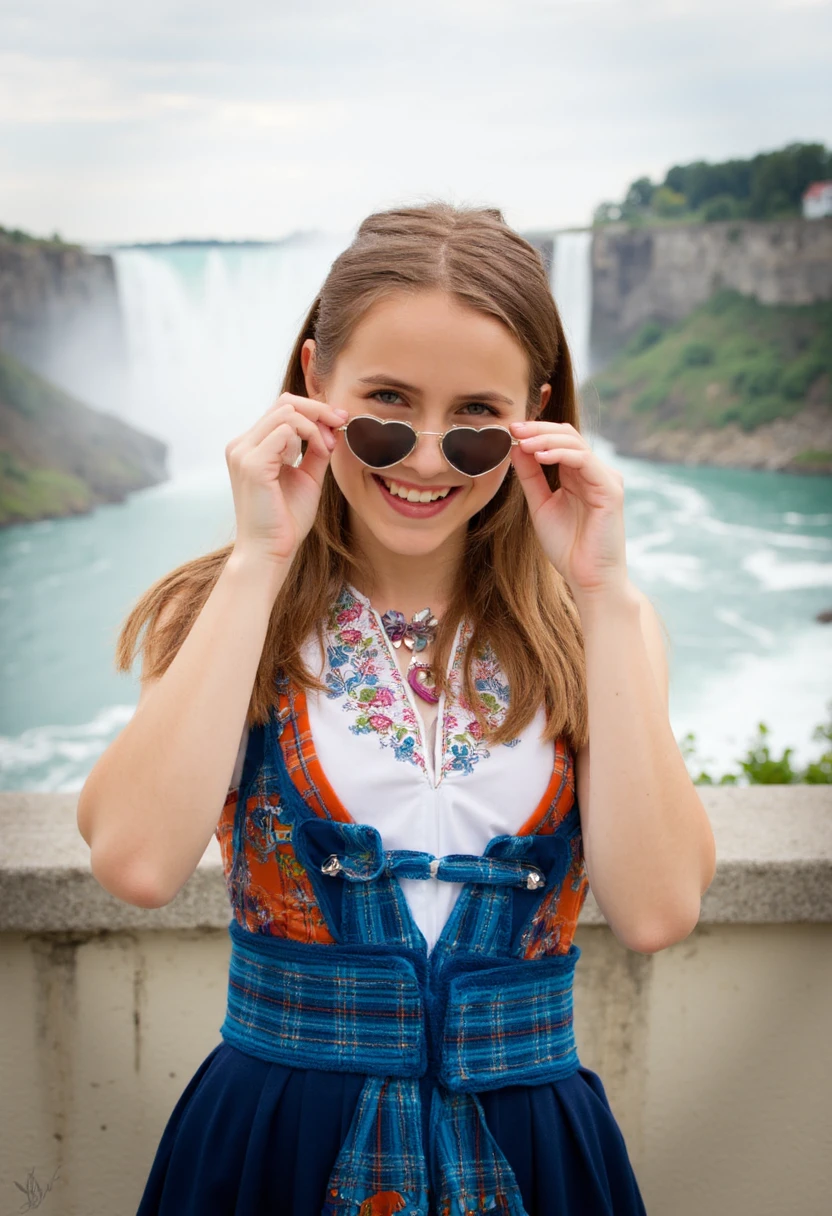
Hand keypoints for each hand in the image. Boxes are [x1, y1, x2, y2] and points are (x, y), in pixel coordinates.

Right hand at [226, 393, 347, 569]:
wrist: (270, 552)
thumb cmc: (285, 520)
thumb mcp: (306, 477)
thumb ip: (314, 451)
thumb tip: (330, 427)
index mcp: (250, 447)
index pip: (282, 408)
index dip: (314, 409)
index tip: (340, 421)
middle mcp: (241, 445)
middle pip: (284, 403)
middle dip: (319, 410)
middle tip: (342, 423)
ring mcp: (243, 453)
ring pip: (286, 412)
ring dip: (315, 426)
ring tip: (328, 447)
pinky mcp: (251, 464)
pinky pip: (285, 431)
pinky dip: (309, 437)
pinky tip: (319, 453)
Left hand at [509, 420, 627, 603]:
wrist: (588, 578)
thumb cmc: (567, 547)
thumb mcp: (540, 505)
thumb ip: (531, 477)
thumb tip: (516, 447)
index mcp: (579, 475)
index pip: (559, 440)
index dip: (535, 431)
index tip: (509, 429)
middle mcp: (594, 472)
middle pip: (568, 435)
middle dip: (538, 429)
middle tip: (513, 428)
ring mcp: (605, 479)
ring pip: (576, 443)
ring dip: (546, 438)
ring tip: (522, 441)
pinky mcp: (611, 490)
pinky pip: (585, 461)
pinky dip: (561, 454)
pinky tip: (540, 456)